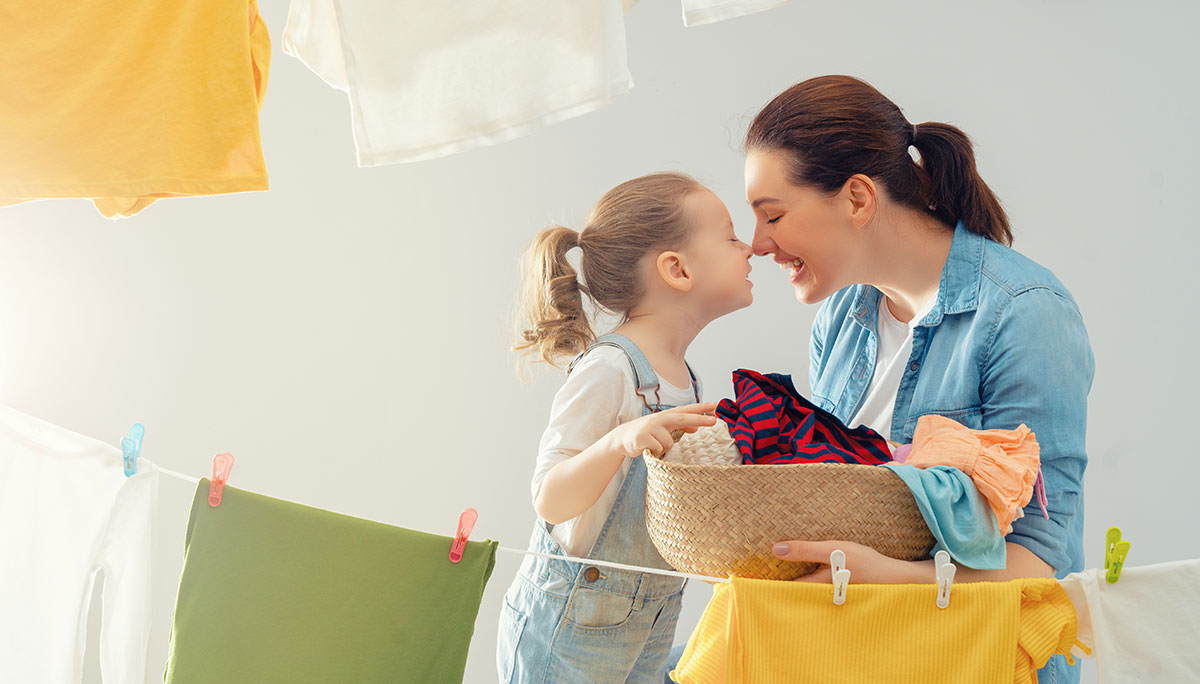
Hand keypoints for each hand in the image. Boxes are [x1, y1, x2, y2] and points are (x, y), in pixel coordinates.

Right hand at [604, 402, 718, 457]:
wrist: (622, 438)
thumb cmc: (647, 433)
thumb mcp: (663, 428)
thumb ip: (679, 426)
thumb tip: (696, 427)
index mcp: (666, 416)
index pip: (687, 410)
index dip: (701, 408)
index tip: (716, 405)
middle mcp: (659, 419)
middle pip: (682, 418)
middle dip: (699, 419)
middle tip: (714, 421)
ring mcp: (650, 427)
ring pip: (669, 443)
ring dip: (664, 448)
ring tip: (654, 445)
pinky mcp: (642, 438)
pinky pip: (658, 449)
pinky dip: (655, 452)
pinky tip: (648, 448)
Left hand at [773, 539, 921, 583]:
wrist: (899, 578)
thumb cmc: (866, 565)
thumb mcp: (834, 551)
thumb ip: (805, 550)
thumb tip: (775, 549)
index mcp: (816, 586)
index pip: (786, 587)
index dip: (769, 581)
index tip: (752, 576)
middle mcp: (821, 595)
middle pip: (794, 591)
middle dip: (781, 583)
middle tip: (762, 572)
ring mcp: (832, 595)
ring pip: (807, 590)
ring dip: (797, 580)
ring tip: (781, 570)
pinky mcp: (841, 592)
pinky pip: (820, 587)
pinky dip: (813, 580)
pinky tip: (811, 571)